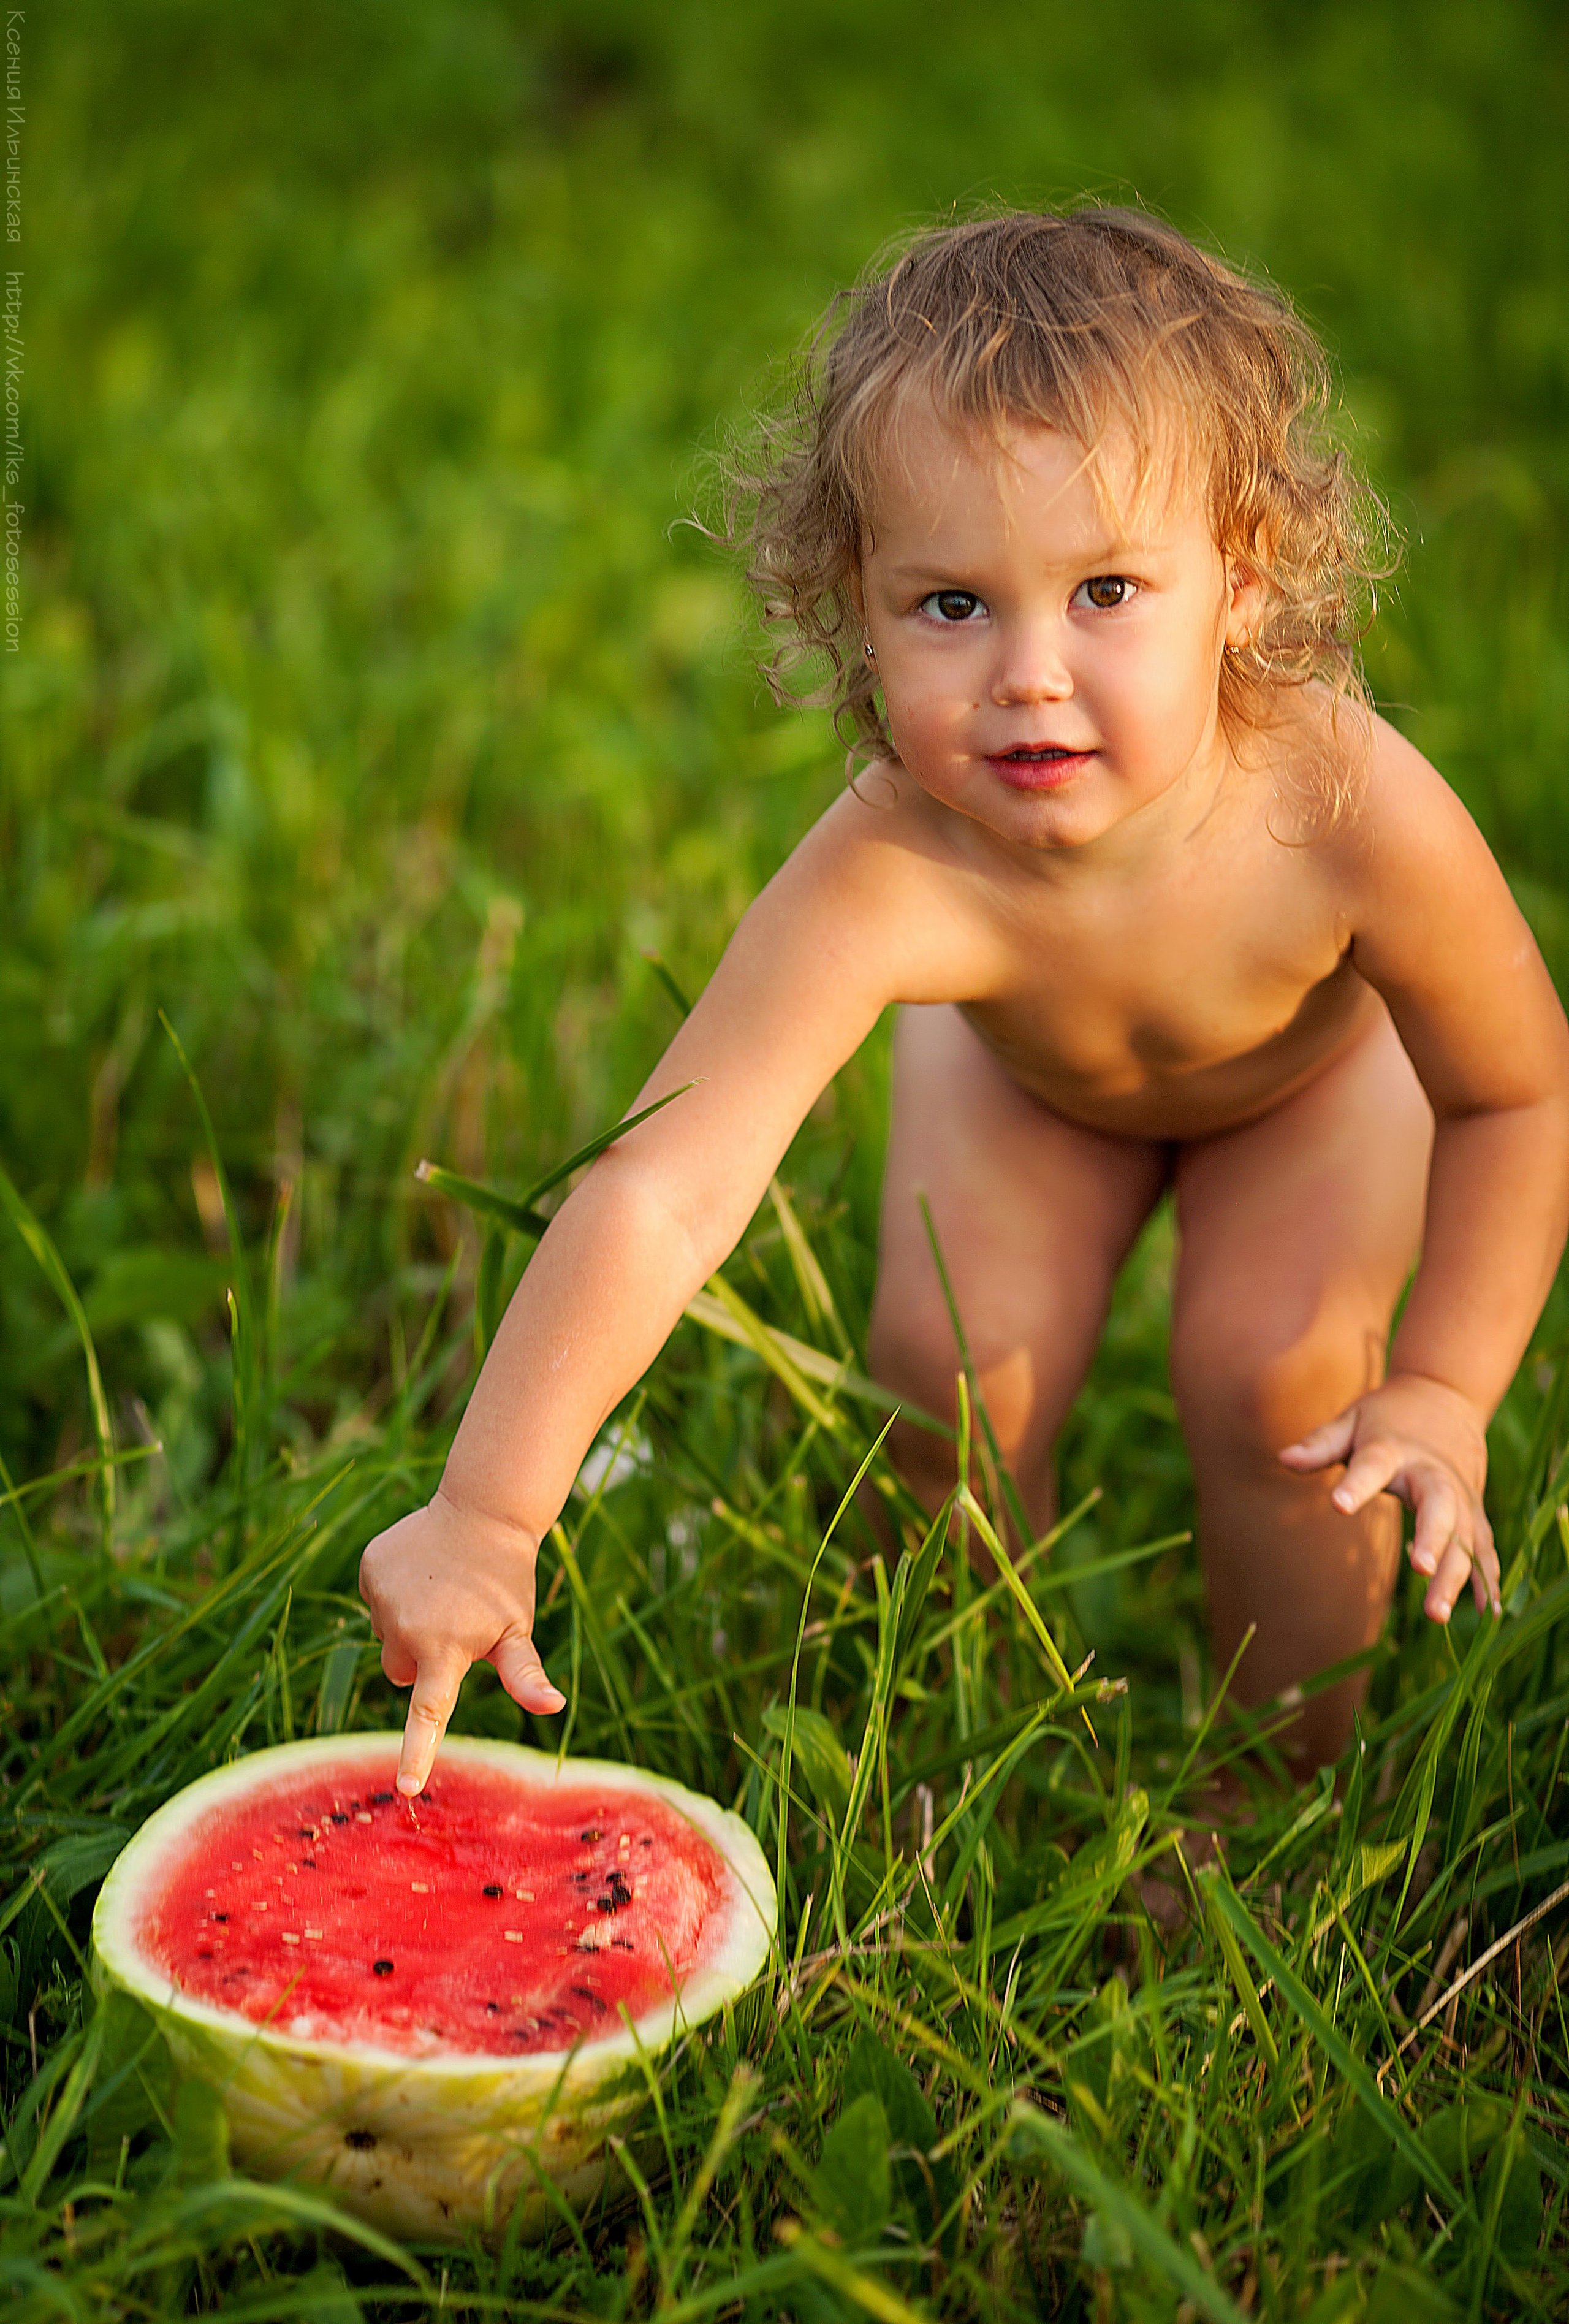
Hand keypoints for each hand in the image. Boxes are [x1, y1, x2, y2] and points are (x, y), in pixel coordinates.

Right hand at [357, 1488, 565, 1795]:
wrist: (483, 1511)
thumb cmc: (505, 1580)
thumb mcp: (516, 1628)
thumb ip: (525, 1674)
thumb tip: (554, 1707)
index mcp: (445, 1650)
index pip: (429, 1713)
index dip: (418, 1753)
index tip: (406, 1788)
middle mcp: (406, 1628)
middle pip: (399, 1674)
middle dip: (421, 1660)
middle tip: (455, 1627)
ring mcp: (382, 1598)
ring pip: (386, 1637)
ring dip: (408, 1624)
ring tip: (441, 1590)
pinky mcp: (369, 1571)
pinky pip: (375, 1601)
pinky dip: (394, 1593)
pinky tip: (423, 1571)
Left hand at [1279, 1371, 1500, 1622]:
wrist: (1446, 1395)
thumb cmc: (1387, 1415)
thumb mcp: (1351, 1421)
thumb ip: (1320, 1444)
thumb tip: (1283, 1458)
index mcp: (1393, 1450)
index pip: (1372, 1466)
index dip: (1356, 1485)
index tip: (1338, 1505)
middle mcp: (1433, 1474)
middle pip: (1438, 1506)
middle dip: (1433, 1538)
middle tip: (1420, 1568)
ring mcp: (1461, 1494)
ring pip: (1465, 1536)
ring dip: (1456, 1575)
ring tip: (1438, 1614)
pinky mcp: (1475, 1510)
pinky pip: (1484, 1546)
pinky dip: (1487, 1577)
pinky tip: (1487, 1613)